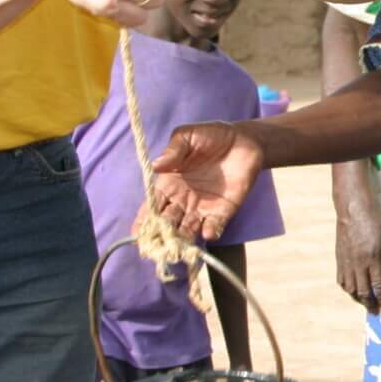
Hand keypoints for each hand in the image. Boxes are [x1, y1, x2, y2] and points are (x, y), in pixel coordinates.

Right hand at [149, 122, 263, 241]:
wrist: (242, 138)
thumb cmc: (209, 135)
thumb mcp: (187, 136)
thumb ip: (173, 150)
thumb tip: (156, 166)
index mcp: (169, 184)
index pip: (152, 206)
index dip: (144, 221)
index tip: (137, 234)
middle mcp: (183, 200)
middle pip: (168, 223)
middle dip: (162, 235)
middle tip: (158, 245)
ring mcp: (203, 207)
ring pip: (188, 229)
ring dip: (183, 238)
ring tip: (179, 246)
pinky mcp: (224, 209)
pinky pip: (215, 225)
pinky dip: (211, 231)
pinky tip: (207, 233)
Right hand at [333, 178, 380, 314]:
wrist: (352, 204)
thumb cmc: (375, 216)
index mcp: (374, 257)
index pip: (379, 285)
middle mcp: (358, 262)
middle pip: (364, 291)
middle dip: (371, 304)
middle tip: (376, 313)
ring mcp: (347, 261)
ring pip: (351, 288)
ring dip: (359, 299)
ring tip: (366, 304)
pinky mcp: (339, 257)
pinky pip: (342, 279)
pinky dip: (348, 289)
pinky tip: (354, 290)